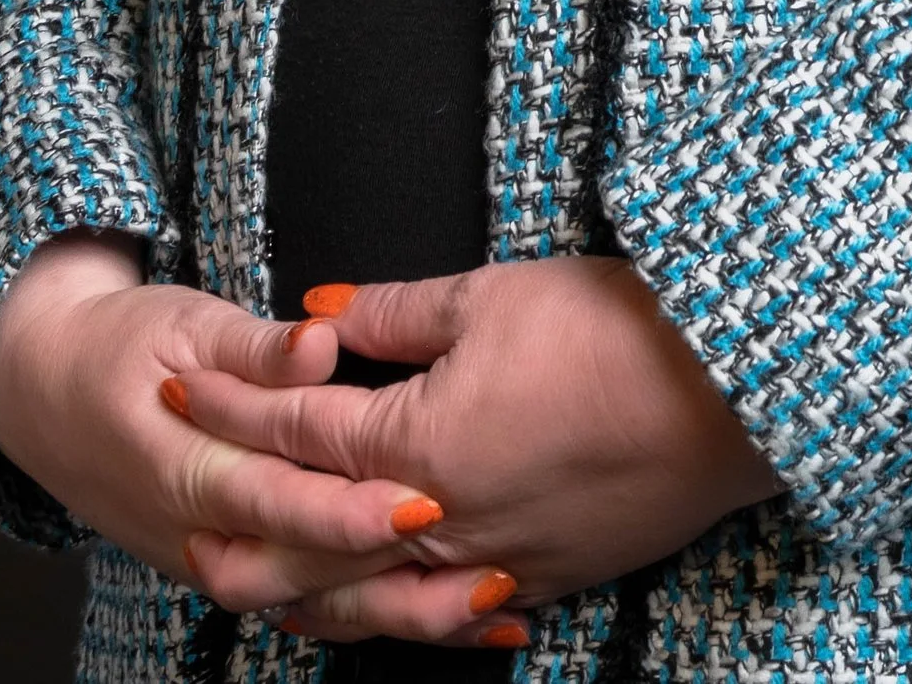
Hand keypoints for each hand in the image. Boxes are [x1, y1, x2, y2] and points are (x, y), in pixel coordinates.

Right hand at [0, 233, 505, 638]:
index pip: (278, 500)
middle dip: (394, 585)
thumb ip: (256, 346)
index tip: (424, 503)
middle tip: (484, 576)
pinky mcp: (232, 567)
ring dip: (398, 613)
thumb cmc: (120, 348)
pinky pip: (306, 605)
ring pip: (310, 607)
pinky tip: (447, 614)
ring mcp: (213, 561)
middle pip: (303, 577)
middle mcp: (199, 533)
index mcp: (186, 468)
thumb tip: (319, 343)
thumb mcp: (183, 323)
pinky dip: (374, 613)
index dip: (351, 510)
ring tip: (488, 608)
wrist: (45, 395)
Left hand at [167, 256, 781, 647]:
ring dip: (310, 592)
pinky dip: (403, 615)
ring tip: (260, 589)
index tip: (181, 388)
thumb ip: (395, 315)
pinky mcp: (549, 579)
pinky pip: (452, 614)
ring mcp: (496, 562)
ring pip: (377, 596)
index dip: (233, 405)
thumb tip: (322, 319)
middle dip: (246, 529)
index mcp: (419, 443)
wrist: (730, 390)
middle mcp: (443, 520)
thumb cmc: (615, 331)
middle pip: (315, 539)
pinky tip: (386, 612)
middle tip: (187, 526)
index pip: (298, 429)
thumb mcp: (493, 295)